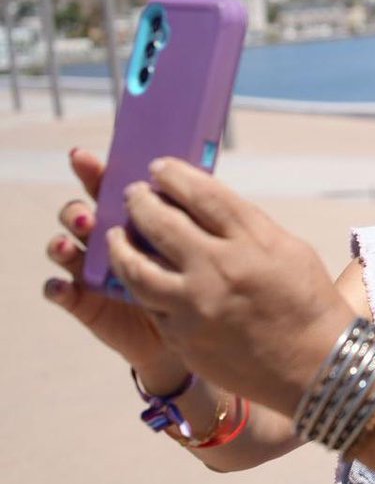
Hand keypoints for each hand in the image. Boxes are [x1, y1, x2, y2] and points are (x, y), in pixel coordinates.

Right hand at [44, 149, 185, 382]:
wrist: (205, 326)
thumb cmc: (208, 276)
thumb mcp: (206, 241)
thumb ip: (191, 212)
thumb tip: (188, 177)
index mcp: (133, 216)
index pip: (108, 188)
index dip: (94, 173)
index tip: (83, 158)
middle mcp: (108, 238)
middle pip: (81, 214)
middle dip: (77, 210)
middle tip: (87, 214)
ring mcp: (94, 269)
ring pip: (65, 248)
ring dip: (62, 244)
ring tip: (69, 246)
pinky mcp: (87, 301)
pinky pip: (62, 292)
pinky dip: (58, 287)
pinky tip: (61, 285)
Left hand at [107, 157, 349, 413]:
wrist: (316, 367)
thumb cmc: (310, 303)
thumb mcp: (291, 250)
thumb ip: (248, 226)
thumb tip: (207, 206)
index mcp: (252, 242)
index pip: (203, 195)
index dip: (175, 176)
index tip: (159, 168)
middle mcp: (219, 269)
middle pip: (161, 223)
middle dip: (140, 202)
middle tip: (133, 194)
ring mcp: (196, 306)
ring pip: (136, 267)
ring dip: (120, 245)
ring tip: (116, 235)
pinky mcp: (183, 337)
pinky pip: (148, 303)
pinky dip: (138, 284)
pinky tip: (136, 275)